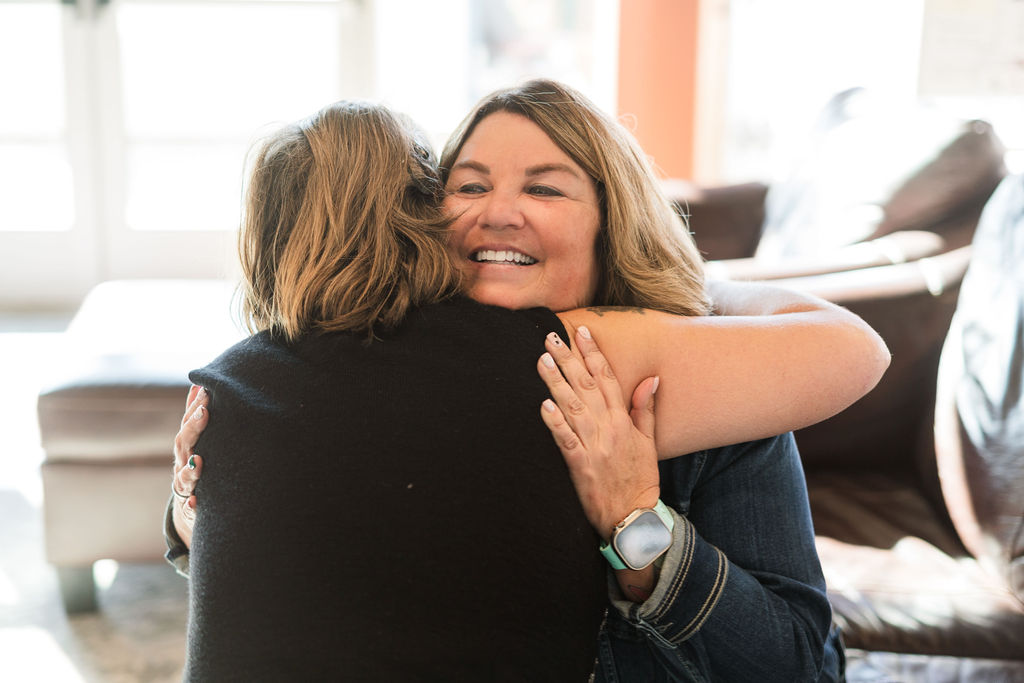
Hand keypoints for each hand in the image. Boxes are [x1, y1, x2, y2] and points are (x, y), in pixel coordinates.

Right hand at [172, 385, 208, 538]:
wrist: (192, 508)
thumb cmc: (198, 466)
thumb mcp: (196, 441)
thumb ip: (195, 416)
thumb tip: (197, 385)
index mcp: (186, 447)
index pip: (188, 425)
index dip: (194, 409)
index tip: (207, 392)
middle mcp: (182, 464)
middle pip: (183, 445)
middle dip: (193, 428)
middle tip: (205, 412)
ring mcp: (185, 485)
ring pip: (184, 477)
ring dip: (190, 469)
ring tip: (198, 461)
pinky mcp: (190, 507)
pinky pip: (190, 507)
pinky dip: (192, 504)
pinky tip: (196, 501)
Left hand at [537, 326, 660, 540]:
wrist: (634, 517)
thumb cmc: (639, 479)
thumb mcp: (649, 442)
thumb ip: (646, 409)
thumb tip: (651, 378)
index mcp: (623, 421)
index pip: (607, 378)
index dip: (593, 354)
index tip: (582, 332)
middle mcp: (608, 429)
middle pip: (586, 386)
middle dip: (569, 359)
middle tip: (552, 337)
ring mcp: (593, 446)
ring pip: (573, 407)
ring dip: (557, 382)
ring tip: (542, 360)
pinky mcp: (580, 466)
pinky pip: (566, 441)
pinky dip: (555, 423)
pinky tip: (543, 405)